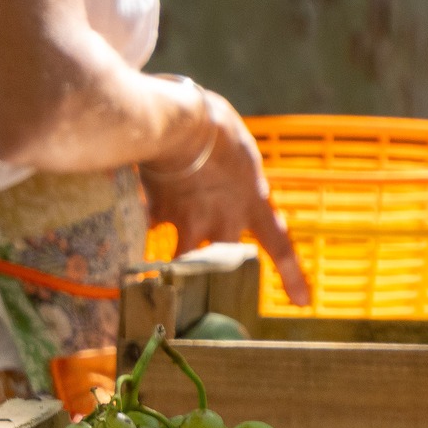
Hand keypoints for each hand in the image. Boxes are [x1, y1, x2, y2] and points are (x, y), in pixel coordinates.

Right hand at [141, 88, 309, 305]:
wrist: (177, 125)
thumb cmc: (216, 128)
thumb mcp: (242, 151)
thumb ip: (241, 172)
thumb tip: (233, 172)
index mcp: (254, 205)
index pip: (279, 247)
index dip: (292, 276)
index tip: (301, 302)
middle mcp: (225, 221)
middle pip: (227, 265)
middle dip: (220, 280)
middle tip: (215, 294)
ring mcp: (190, 221)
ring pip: (185, 261)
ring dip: (177, 269)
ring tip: (164, 280)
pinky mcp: (158, 212)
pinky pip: (148, 231)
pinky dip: (139, 232)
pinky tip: (127, 235)